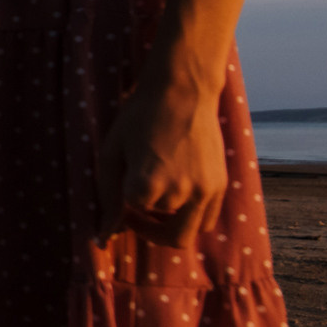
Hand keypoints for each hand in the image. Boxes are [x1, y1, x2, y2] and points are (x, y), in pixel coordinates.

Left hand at [95, 78, 228, 248]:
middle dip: (149, 228)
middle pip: (165, 233)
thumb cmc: (140, 116)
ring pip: (189, 232)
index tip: (122, 189)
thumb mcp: (112, 151)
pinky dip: (192, 217)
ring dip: (171, 225)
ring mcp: (206, 190)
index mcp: (148, 184)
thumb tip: (104, 236)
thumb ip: (107, 196)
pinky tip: (177, 195)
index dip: (123, 204)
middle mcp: (181, 192)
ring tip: (158, 200)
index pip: (133, 213)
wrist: (183, 89)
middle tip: (138, 210)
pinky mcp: (221, 184)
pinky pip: (209, 219)